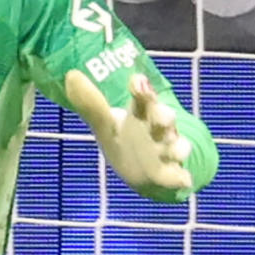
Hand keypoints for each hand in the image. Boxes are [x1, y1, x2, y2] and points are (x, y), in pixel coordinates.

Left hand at [62, 69, 193, 198]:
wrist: (143, 171)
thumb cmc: (126, 140)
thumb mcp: (106, 124)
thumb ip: (91, 104)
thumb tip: (71, 74)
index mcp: (142, 115)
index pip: (144, 99)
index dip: (142, 90)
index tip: (137, 80)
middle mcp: (159, 130)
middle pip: (165, 119)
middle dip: (165, 117)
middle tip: (161, 116)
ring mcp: (168, 152)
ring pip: (177, 145)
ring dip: (175, 148)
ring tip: (170, 150)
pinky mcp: (172, 174)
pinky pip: (179, 175)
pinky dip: (180, 177)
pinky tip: (183, 180)